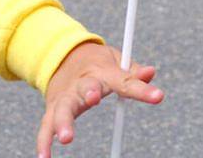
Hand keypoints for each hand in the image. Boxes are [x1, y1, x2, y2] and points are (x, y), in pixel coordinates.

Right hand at [37, 42, 162, 157]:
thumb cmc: (95, 62)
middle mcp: (82, 83)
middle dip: (89, 93)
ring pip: (63, 107)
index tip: (158, 96)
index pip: (125, 81)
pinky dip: (44, 139)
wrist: (62, 54)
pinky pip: (46, 124)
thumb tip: (151, 72)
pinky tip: (45, 157)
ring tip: (66, 137)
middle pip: (86, 88)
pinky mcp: (53, 106)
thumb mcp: (115, 60)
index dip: (142, 89)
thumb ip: (132, 71)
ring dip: (64, 121)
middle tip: (93, 99)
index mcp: (102, 72)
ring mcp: (66, 95)